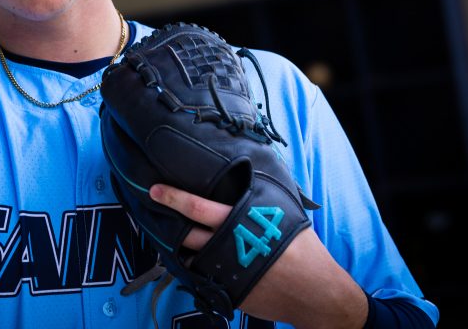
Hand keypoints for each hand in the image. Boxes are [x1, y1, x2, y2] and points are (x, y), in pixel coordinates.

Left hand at [150, 184, 367, 328]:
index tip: (155, 189)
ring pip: (188, 256)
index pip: (197, 207)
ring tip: (169, 232)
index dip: (174, 197)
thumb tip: (253, 173)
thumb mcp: (284, 214)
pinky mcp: (225, 291)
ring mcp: (223, 272)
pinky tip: (191, 258)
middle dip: (166, 218)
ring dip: (178, 245)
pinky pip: (200, 277)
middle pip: (185, 232)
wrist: (315, 294)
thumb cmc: (302, 249)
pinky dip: (194, 266)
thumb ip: (261, 197)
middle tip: (152, 204)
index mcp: (239, 222)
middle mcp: (226, 246)